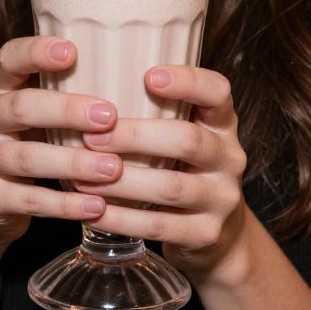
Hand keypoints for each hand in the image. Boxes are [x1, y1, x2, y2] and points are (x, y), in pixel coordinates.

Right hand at [0, 35, 122, 252]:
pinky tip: (97, 206)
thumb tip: (145, 73)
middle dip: (67, 111)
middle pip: (21, 106)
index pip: (9, 57)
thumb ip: (68, 90)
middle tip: (110, 117)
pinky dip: (66, 204)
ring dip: (73, 163)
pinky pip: (28, 200)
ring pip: (27, 158)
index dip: (37, 52)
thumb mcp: (38, 109)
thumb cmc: (31, 139)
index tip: (72, 52)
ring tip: (113, 168)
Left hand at [77, 64, 248, 278]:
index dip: (188, 81)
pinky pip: (159, 225)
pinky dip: (122, 218)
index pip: (217, 91)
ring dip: (121, 182)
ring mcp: (222, 198)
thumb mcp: (184, 131)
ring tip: (81, 177)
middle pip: (188, 140)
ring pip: (170, 187)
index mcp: (222, 123)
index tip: (149, 75)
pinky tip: (94, 211)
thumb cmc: (183, 166)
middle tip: (92, 136)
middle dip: (135, 137)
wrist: (218, 232)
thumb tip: (86, 76)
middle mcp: (229, 157)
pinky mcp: (207, 234)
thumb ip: (155, 109)